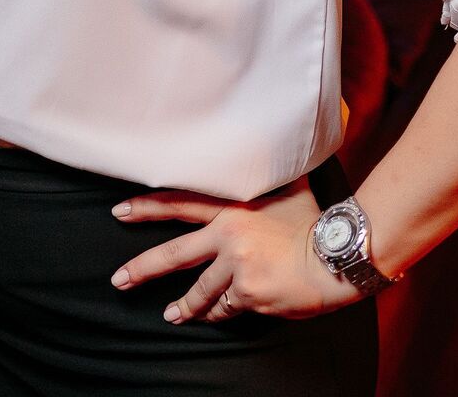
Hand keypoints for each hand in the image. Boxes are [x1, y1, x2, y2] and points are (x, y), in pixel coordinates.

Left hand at [110, 178, 367, 323]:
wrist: (339, 256)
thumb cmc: (318, 221)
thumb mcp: (291, 187)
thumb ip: (272, 171)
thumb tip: (274, 140)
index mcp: (233, 206)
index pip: (179, 203)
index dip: (147, 208)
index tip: (119, 212)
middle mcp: (229, 235)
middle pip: (174, 254)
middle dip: (142, 268)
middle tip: (119, 280)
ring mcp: (237, 266)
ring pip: (200, 290)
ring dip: (183, 306)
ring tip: (171, 314)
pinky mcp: (248, 293)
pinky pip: (226, 307)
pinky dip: (220, 313)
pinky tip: (213, 317)